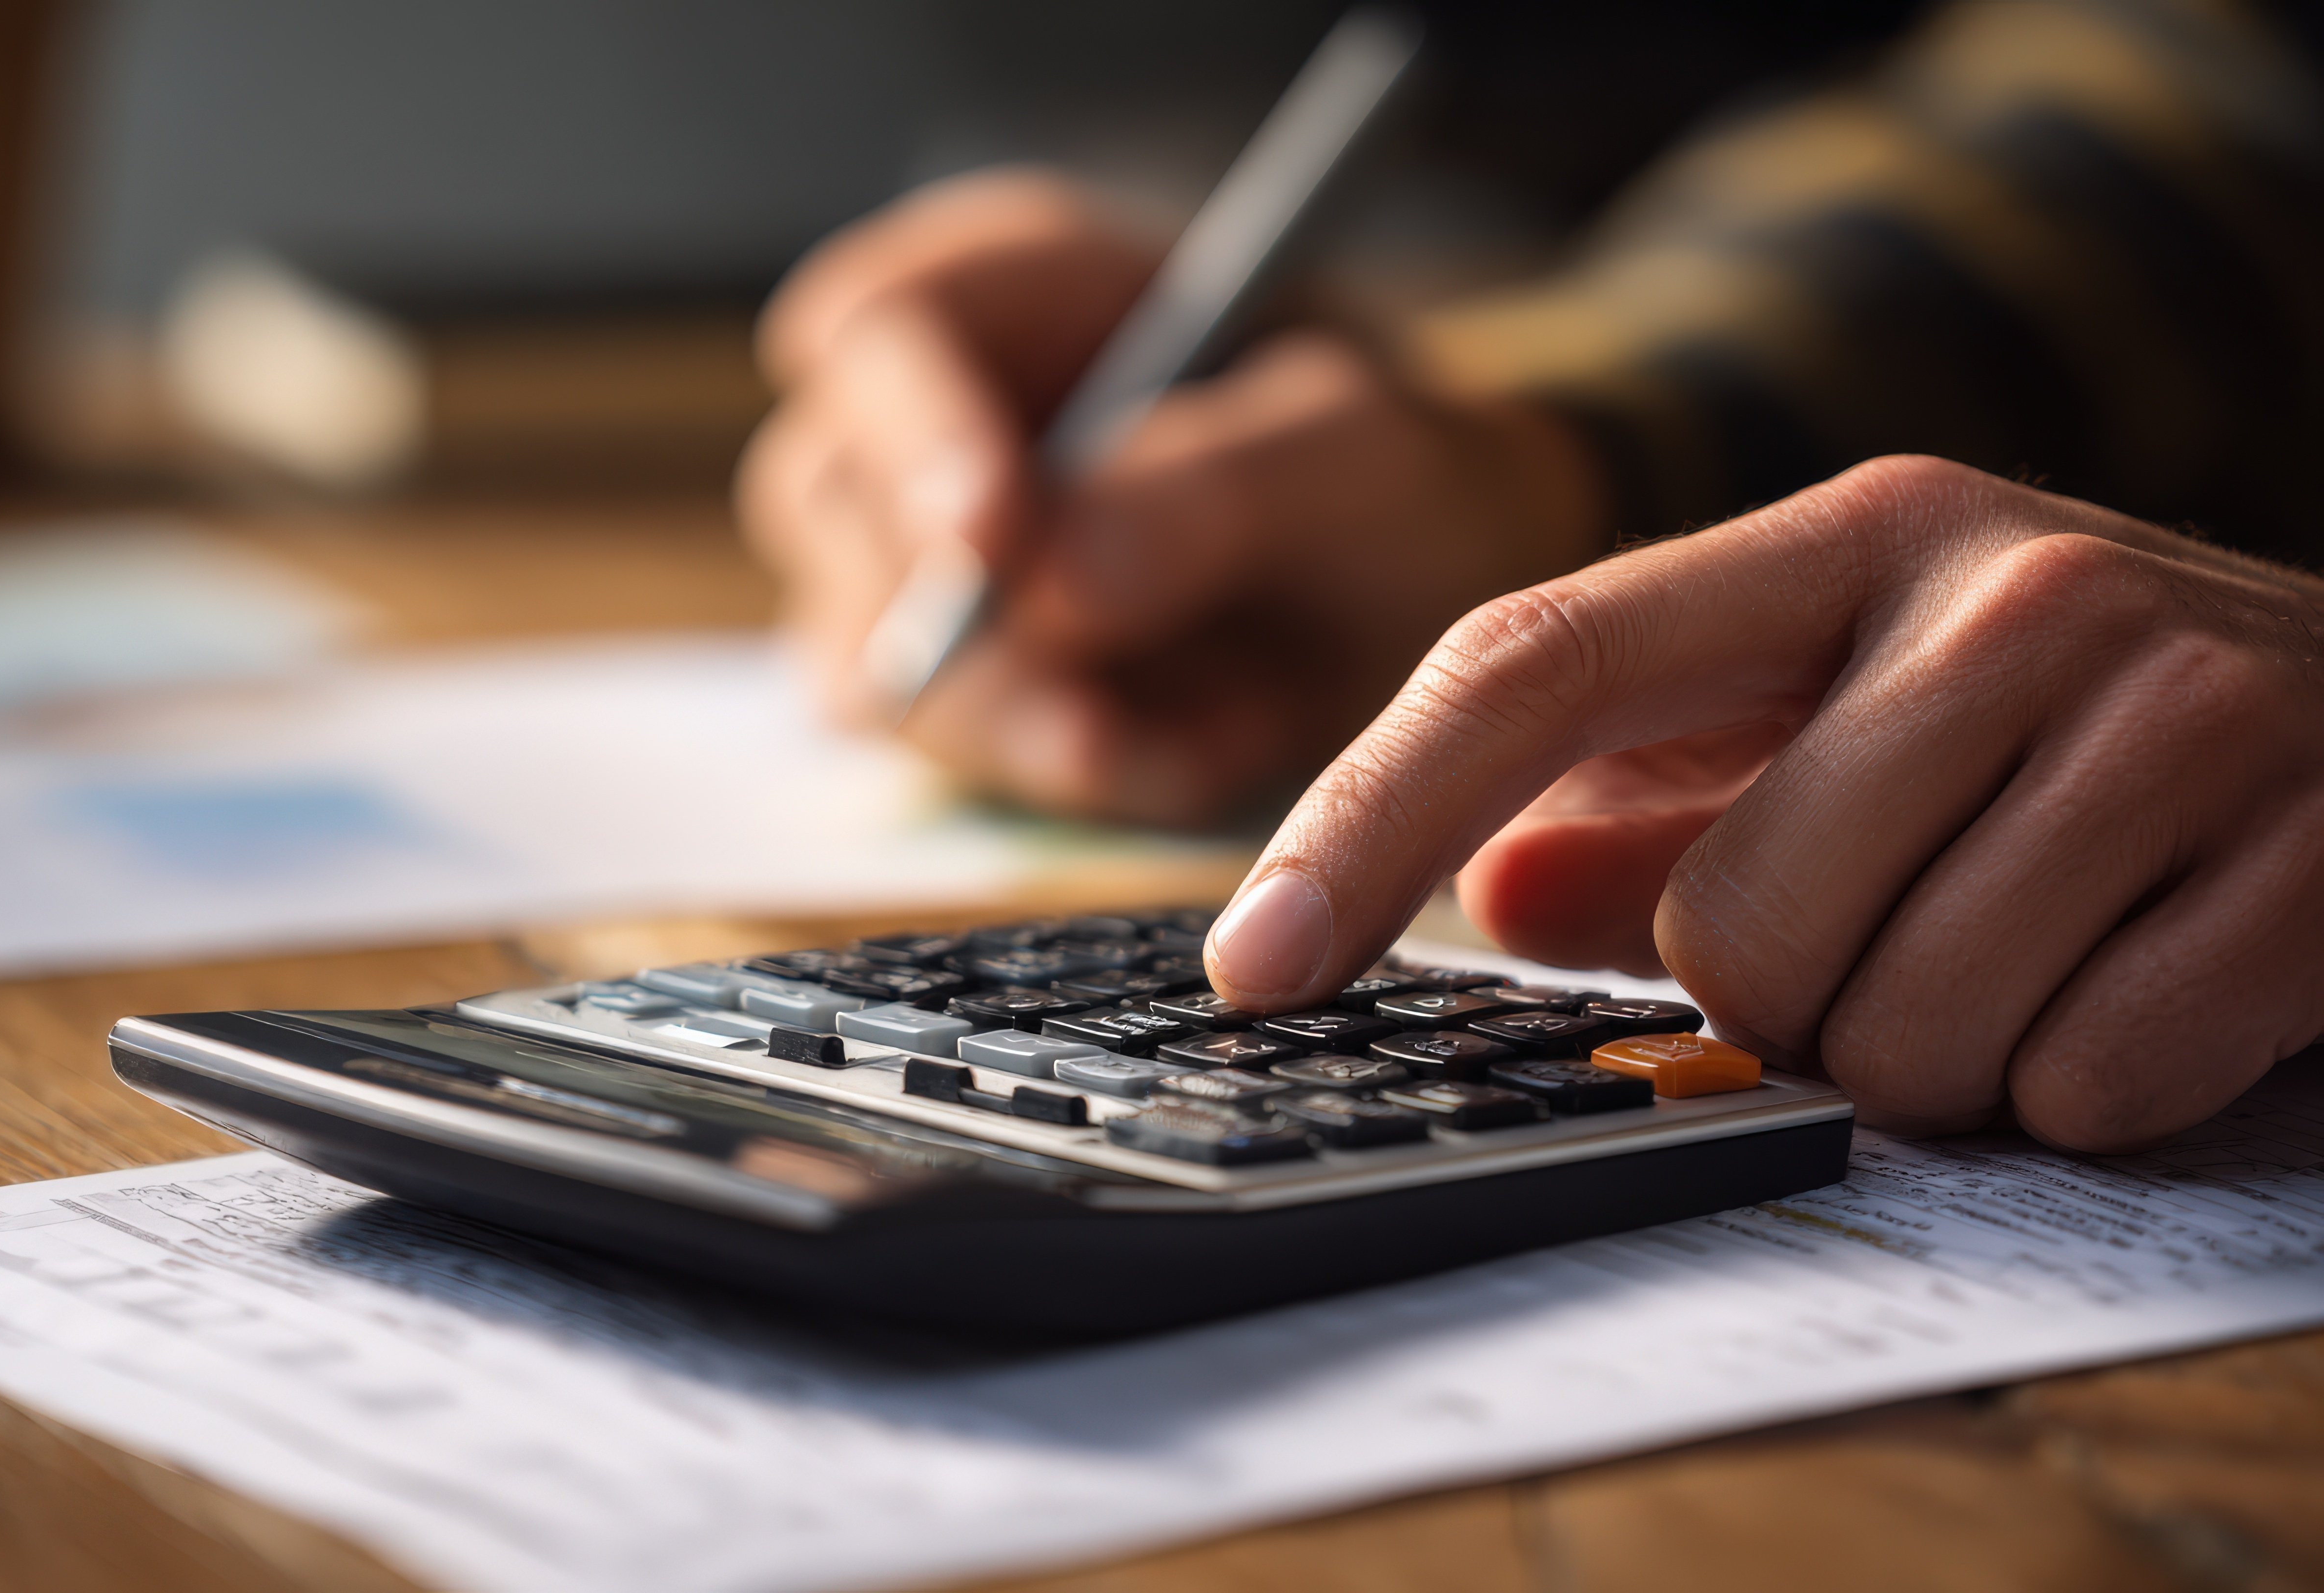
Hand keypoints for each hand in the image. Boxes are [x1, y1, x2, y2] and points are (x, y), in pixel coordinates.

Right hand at [739, 168, 1604, 824]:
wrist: (1434, 593)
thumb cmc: (1392, 469)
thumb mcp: (1364, 451)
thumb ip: (1224, 484)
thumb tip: (1055, 582)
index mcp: (1011, 285)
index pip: (877, 327)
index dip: (910, 429)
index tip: (993, 541)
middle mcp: (929, 412)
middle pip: (835, 504)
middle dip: (960, 629)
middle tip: (1095, 723)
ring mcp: (916, 556)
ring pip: (867, 658)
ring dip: (1030, 728)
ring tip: (1227, 731)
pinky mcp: (947, 682)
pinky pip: (951, 756)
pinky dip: (1080, 775)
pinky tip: (1209, 751)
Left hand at [1203, 456, 2323, 1150]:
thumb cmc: (2086, 736)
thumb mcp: (1861, 721)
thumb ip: (1662, 807)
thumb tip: (1489, 893)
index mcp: (1851, 538)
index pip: (1532, 662)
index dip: (1366, 821)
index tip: (1251, 968)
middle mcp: (2005, 589)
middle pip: (1726, 925)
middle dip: (1795, 993)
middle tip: (1915, 929)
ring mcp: (2176, 708)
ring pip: (1900, 1028)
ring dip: (1944, 1048)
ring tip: (2042, 944)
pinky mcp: (2312, 853)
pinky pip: (2081, 1079)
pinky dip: (2091, 1082)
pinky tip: (2150, 979)